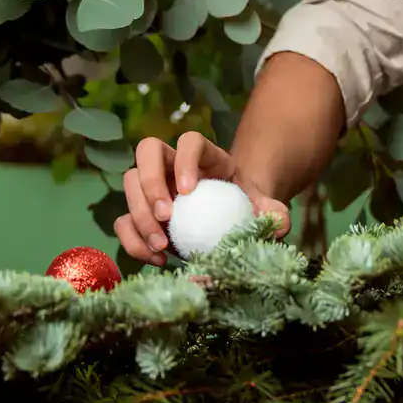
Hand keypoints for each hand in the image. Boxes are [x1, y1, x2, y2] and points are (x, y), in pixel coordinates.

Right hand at [114, 131, 291, 266]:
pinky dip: (133, 241)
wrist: (228, 223)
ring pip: (129, 184)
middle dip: (150, 182)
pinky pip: (123, 221)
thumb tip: (279, 222)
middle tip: (165, 217)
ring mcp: (153, 186)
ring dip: (138, 215)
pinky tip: (157, 260)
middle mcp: (172, 164)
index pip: (189, 141)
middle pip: (147, 151)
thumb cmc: (245, 209)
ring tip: (161, 246)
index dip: (184, 159)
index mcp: (205, 155)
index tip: (187, 191)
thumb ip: (275, 213)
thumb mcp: (263, 208)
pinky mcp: (141, 213)